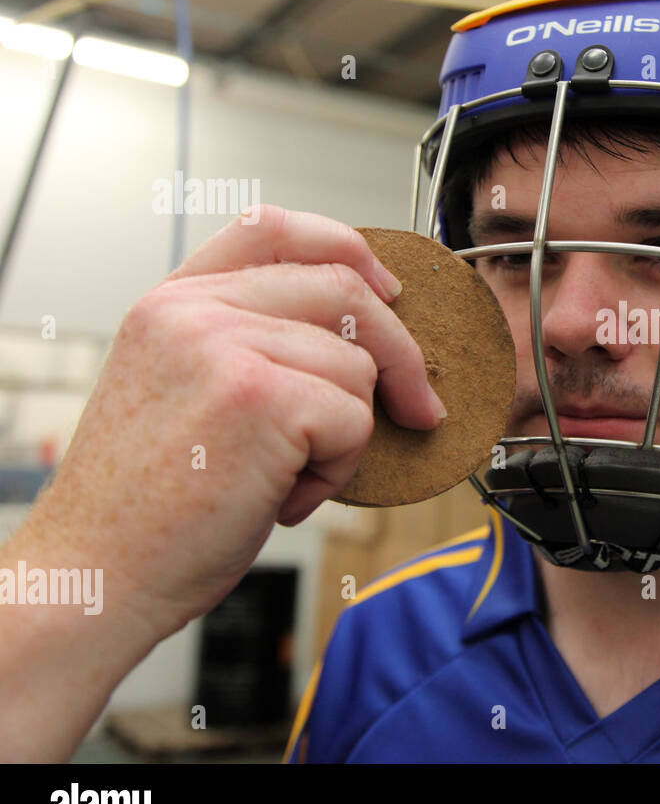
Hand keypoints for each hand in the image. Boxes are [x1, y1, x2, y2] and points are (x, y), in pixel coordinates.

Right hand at [25, 205, 443, 636]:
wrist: (98, 573)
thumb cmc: (146, 504)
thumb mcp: (182, 392)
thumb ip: (247, 344)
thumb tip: (360, 335)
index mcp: (173, 303)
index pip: (273, 229)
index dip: (348, 247)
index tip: (388, 290)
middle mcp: (195, 312)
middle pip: (343, 288)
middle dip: (400, 352)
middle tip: (418, 406)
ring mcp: (226, 347)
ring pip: (357, 366)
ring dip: (347, 436)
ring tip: (286, 478)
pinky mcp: (262, 398)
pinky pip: (355, 419)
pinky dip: (338, 470)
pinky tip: (283, 498)